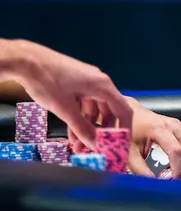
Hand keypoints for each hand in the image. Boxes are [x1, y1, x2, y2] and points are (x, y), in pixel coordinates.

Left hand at [7, 40, 133, 151]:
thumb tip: (94, 144)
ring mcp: (87, 82)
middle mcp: (99, 83)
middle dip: (100, 132)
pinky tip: (71, 132)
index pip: (123, 111)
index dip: (123, 129)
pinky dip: (79, 118)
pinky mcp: (76, 83)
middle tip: (93, 149)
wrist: (26, 61)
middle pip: (108, 112)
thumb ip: (82, 128)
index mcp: (103, 86)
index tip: (119, 145)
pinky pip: (83, 104)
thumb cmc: (47, 80)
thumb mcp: (65, 109)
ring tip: (77, 145)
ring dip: (87, 127)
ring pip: (93, 110)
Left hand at [69, 98, 180, 181]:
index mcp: (160, 129)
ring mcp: (180, 128)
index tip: (176, 186)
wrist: (128, 112)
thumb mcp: (129, 152)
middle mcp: (175, 127)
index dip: (178, 171)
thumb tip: (154, 187)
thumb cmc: (127, 130)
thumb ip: (140, 170)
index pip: (176, 152)